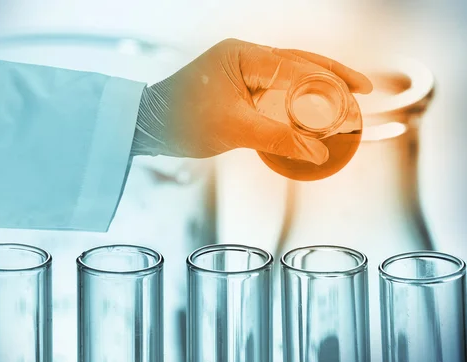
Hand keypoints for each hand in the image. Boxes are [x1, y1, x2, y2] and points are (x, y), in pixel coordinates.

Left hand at [133, 38, 371, 163]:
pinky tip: (313, 112)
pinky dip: (296, 102)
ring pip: (290, 76)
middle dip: (332, 78)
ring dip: (317, 89)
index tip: (358, 92)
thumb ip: (280, 138)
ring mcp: (241, 70)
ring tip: (346, 99)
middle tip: (363, 90)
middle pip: (299, 63)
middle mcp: (244, 56)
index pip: (298, 64)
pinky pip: (275, 90)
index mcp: (243, 55)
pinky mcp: (238, 87)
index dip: (332, 80)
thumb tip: (319, 154)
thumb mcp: (236, 130)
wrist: (150, 126)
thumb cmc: (184, 122)